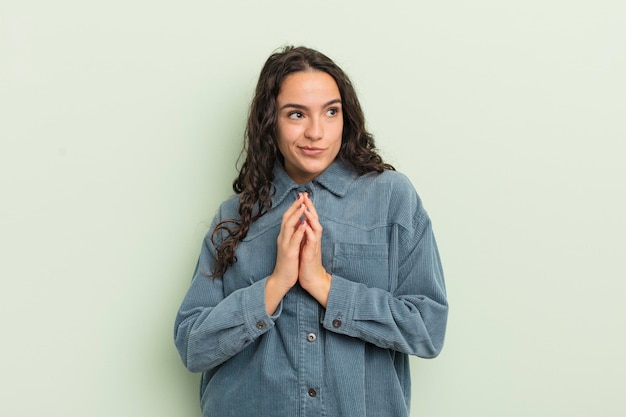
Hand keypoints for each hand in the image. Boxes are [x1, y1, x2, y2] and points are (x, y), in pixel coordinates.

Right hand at [265, 193, 306, 313]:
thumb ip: (293, 235)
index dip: (294, 206)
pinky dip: (298, 231)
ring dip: (296, 215)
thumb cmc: (288, 263)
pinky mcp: (289, 253)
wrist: (282, 279)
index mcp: (284, 236)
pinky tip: (304, 224)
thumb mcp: (291, 245)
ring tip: (302, 205)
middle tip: (301, 195)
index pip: (288, 217)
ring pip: (288, 226)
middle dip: (294, 206)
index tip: (301, 197)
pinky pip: (293, 239)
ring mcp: (285, 244)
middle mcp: (282, 237)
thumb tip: (298, 223)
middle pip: (287, 217)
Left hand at [298, 193, 331, 306]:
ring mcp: (314, 245)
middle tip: (305, 195)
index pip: (308, 217)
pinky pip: (312, 241)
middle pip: (314, 219)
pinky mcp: (312, 253)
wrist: (311, 278)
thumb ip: (303, 234)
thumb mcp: (303, 245)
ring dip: (311, 217)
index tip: (300, 195)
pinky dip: (310, 232)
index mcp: (309, 235)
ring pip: (315, 228)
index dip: (305, 206)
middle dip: (309, 206)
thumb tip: (300, 223)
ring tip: (307, 207)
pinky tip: (306, 226)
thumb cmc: (306, 262)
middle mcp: (313, 238)